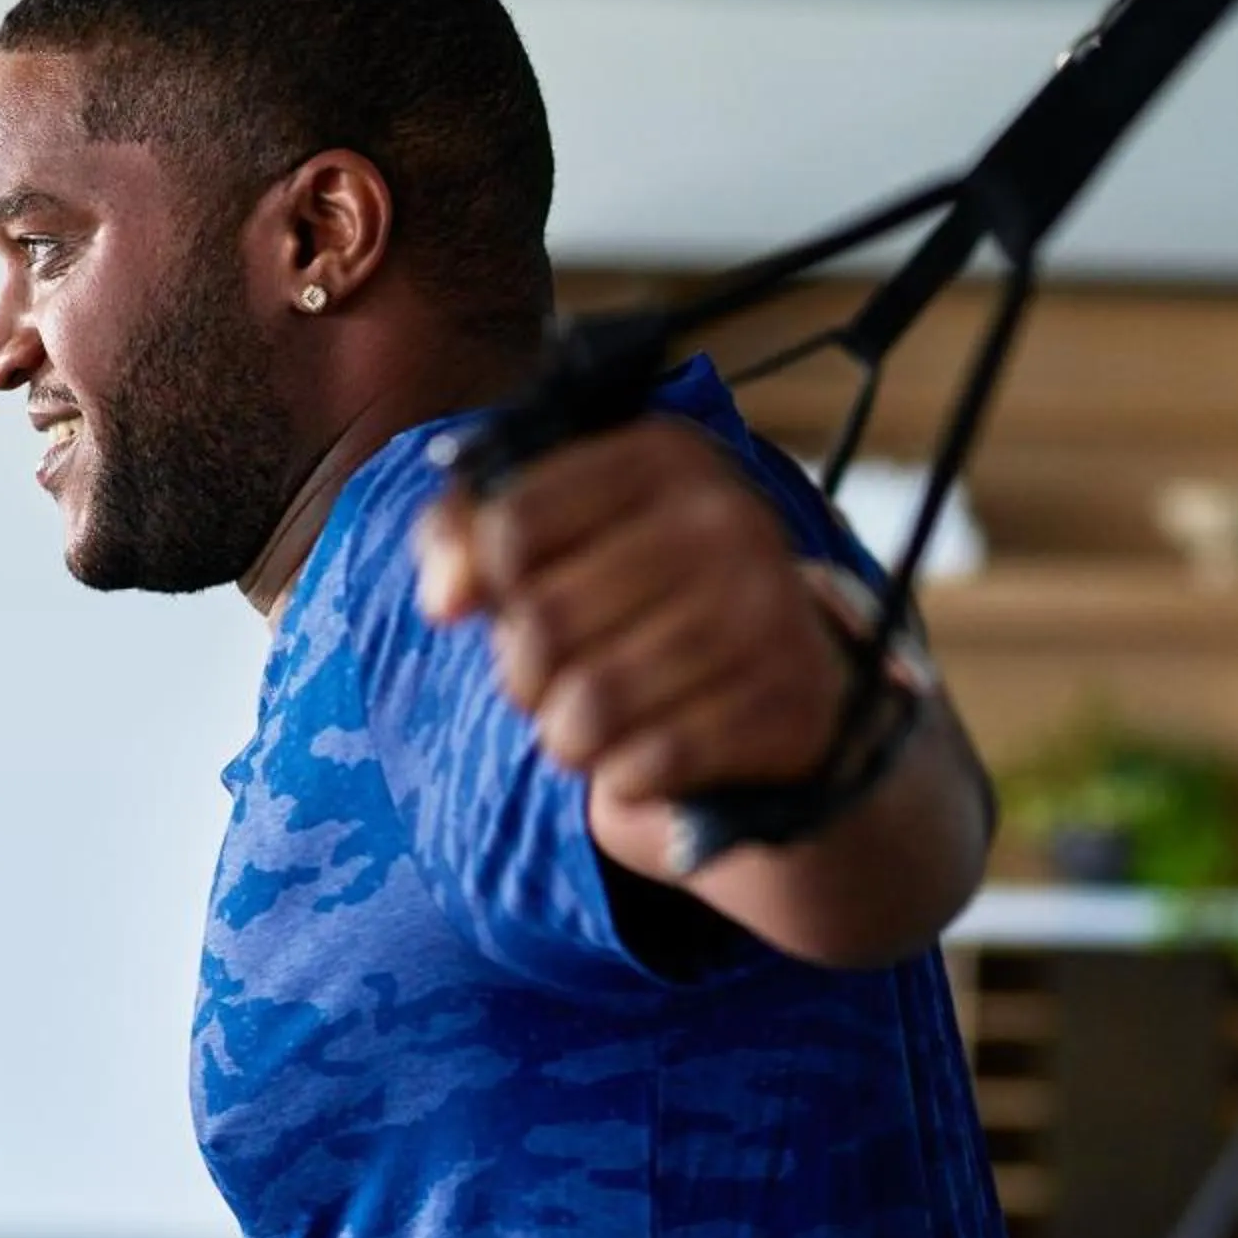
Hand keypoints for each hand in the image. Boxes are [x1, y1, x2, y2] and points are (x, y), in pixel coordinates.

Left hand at [414, 417, 851, 822]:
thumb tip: (445, 599)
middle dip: (525, 676)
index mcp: (670, 457)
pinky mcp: (792, 701)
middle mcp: (732, 519)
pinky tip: (646, 763)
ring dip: (568, 738)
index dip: (484, 585)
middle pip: (544, 620)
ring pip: (593, 704)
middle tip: (553, 686)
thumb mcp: (568, 542)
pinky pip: (653, 761)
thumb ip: (473, 536)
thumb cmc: (648, 608)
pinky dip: (627, 779)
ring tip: (589, 731)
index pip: (512, 526)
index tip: (507, 605)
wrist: (786, 690)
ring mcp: (772, 611)